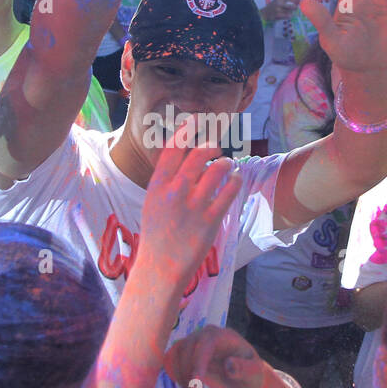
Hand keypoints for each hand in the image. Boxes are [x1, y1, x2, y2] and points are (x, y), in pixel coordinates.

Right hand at [135, 132, 242, 286]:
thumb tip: (184, 157)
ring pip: (218, 169)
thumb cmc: (157, 234)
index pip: (173, 149)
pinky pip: (229, 190)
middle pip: (199, 154)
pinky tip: (234, 180)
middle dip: (211, 146)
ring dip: (225, 162)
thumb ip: (166, 181)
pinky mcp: (211, 220)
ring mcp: (194, 206)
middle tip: (215, 147)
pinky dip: (234, 180)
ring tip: (227, 164)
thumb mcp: (152, 202)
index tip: (195, 119)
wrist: (160, 268)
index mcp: (157, 186)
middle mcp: (175, 192)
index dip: (185, 130)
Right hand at [165, 325, 267, 387]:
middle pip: (188, 347)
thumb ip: (244, 368)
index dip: (199, 360)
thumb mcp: (254, 372)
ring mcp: (193, 342)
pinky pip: (172, 359)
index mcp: (223, 335)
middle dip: (187, 371)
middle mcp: (205, 334)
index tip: (196, 380)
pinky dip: (175, 373)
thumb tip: (229, 365)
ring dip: (180, 374)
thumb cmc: (249, 372)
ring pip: (176, 352)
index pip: (207, 343)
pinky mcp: (185, 352)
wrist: (242, 375)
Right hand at [262, 0, 297, 22]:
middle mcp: (279, 2)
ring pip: (290, 12)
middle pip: (292, 6)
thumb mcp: (279, 0)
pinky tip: (286, 16)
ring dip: (291, 13)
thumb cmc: (273, 6)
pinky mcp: (278, 15)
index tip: (300, 1)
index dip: (296, 0)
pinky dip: (288, 16)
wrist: (265, 13)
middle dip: (295, 8)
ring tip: (288, 12)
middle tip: (294, 8)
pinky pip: (287, 16)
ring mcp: (278, 9)